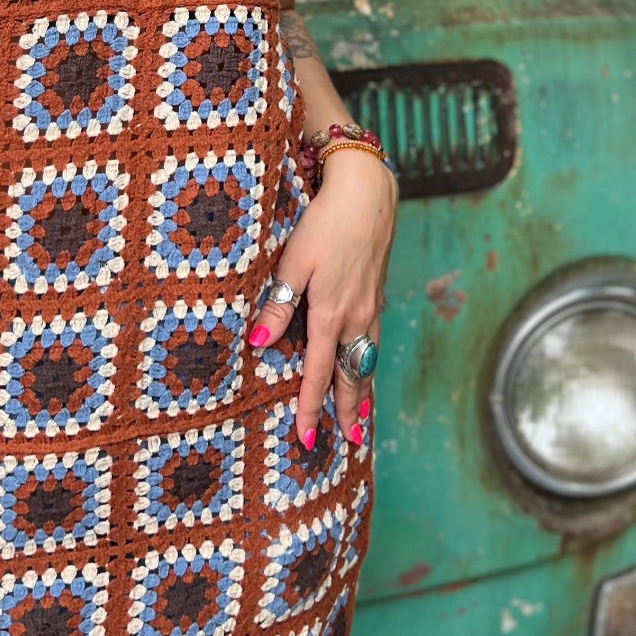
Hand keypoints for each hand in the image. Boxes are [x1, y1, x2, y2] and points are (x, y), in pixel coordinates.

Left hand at [247, 148, 396, 447]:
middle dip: (349, 411)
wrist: (368, 192)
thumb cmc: (325, 222)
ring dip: (363, 390)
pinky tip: (364, 362)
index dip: (310, 407)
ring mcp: (370, 305)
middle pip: (352, 375)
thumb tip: (258, 343)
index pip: (318, 372)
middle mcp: (355, 317)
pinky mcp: (377, 291)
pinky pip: (373, 339)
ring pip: (366, 359)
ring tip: (361, 417)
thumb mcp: (294, 261)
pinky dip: (369, 362)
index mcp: (330, 314)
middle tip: (346, 442)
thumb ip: (278, 304)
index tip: (305, 438)